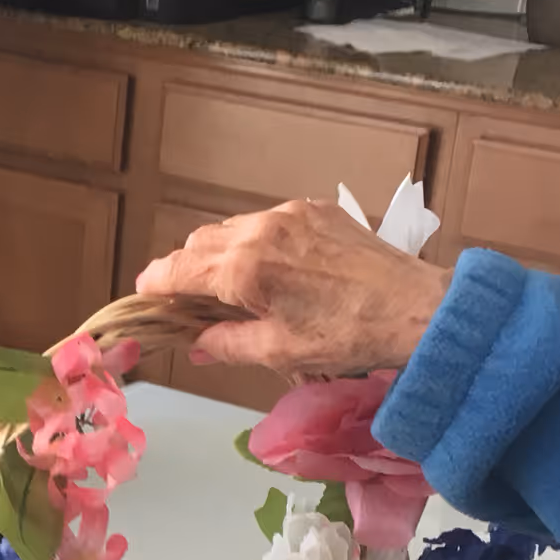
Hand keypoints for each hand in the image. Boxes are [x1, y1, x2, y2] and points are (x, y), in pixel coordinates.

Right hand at [136, 198, 450, 382]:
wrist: (413, 307)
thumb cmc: (346, 336)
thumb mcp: (278, 351)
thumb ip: (226, 343)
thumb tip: (197, 344)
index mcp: (244, 268)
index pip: (176, 268)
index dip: (154, 285)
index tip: (146, 297)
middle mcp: (259, 230)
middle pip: (199, 243)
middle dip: (188, 271)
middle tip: (194, 303)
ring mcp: (289, 214)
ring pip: (233, 228)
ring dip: (223, 255)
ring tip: (239, 289)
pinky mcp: (316, 209)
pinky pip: (269, 221)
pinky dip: (258, 242)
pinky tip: (279, 271)